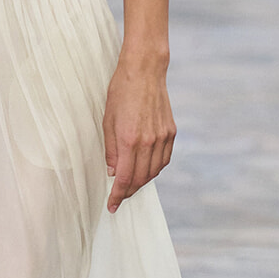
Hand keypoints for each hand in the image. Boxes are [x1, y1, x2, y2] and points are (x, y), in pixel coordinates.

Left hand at [102, 59, 174, 213]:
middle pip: (139, 179)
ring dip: (141, 182)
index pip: (123, 178)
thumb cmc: (121, 92)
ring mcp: (162, 137)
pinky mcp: (171, 132)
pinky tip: (145, 169)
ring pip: (153, 172)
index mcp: (128, 140)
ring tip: (130, 184)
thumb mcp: (107, 121)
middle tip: (119, 197)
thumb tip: (112, 172)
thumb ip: (110, 149)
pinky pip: (164, 160)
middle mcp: (148, 142)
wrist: (144, 71)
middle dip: (128, 191)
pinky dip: (155, 169)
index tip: (112, 206)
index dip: (117, 195)